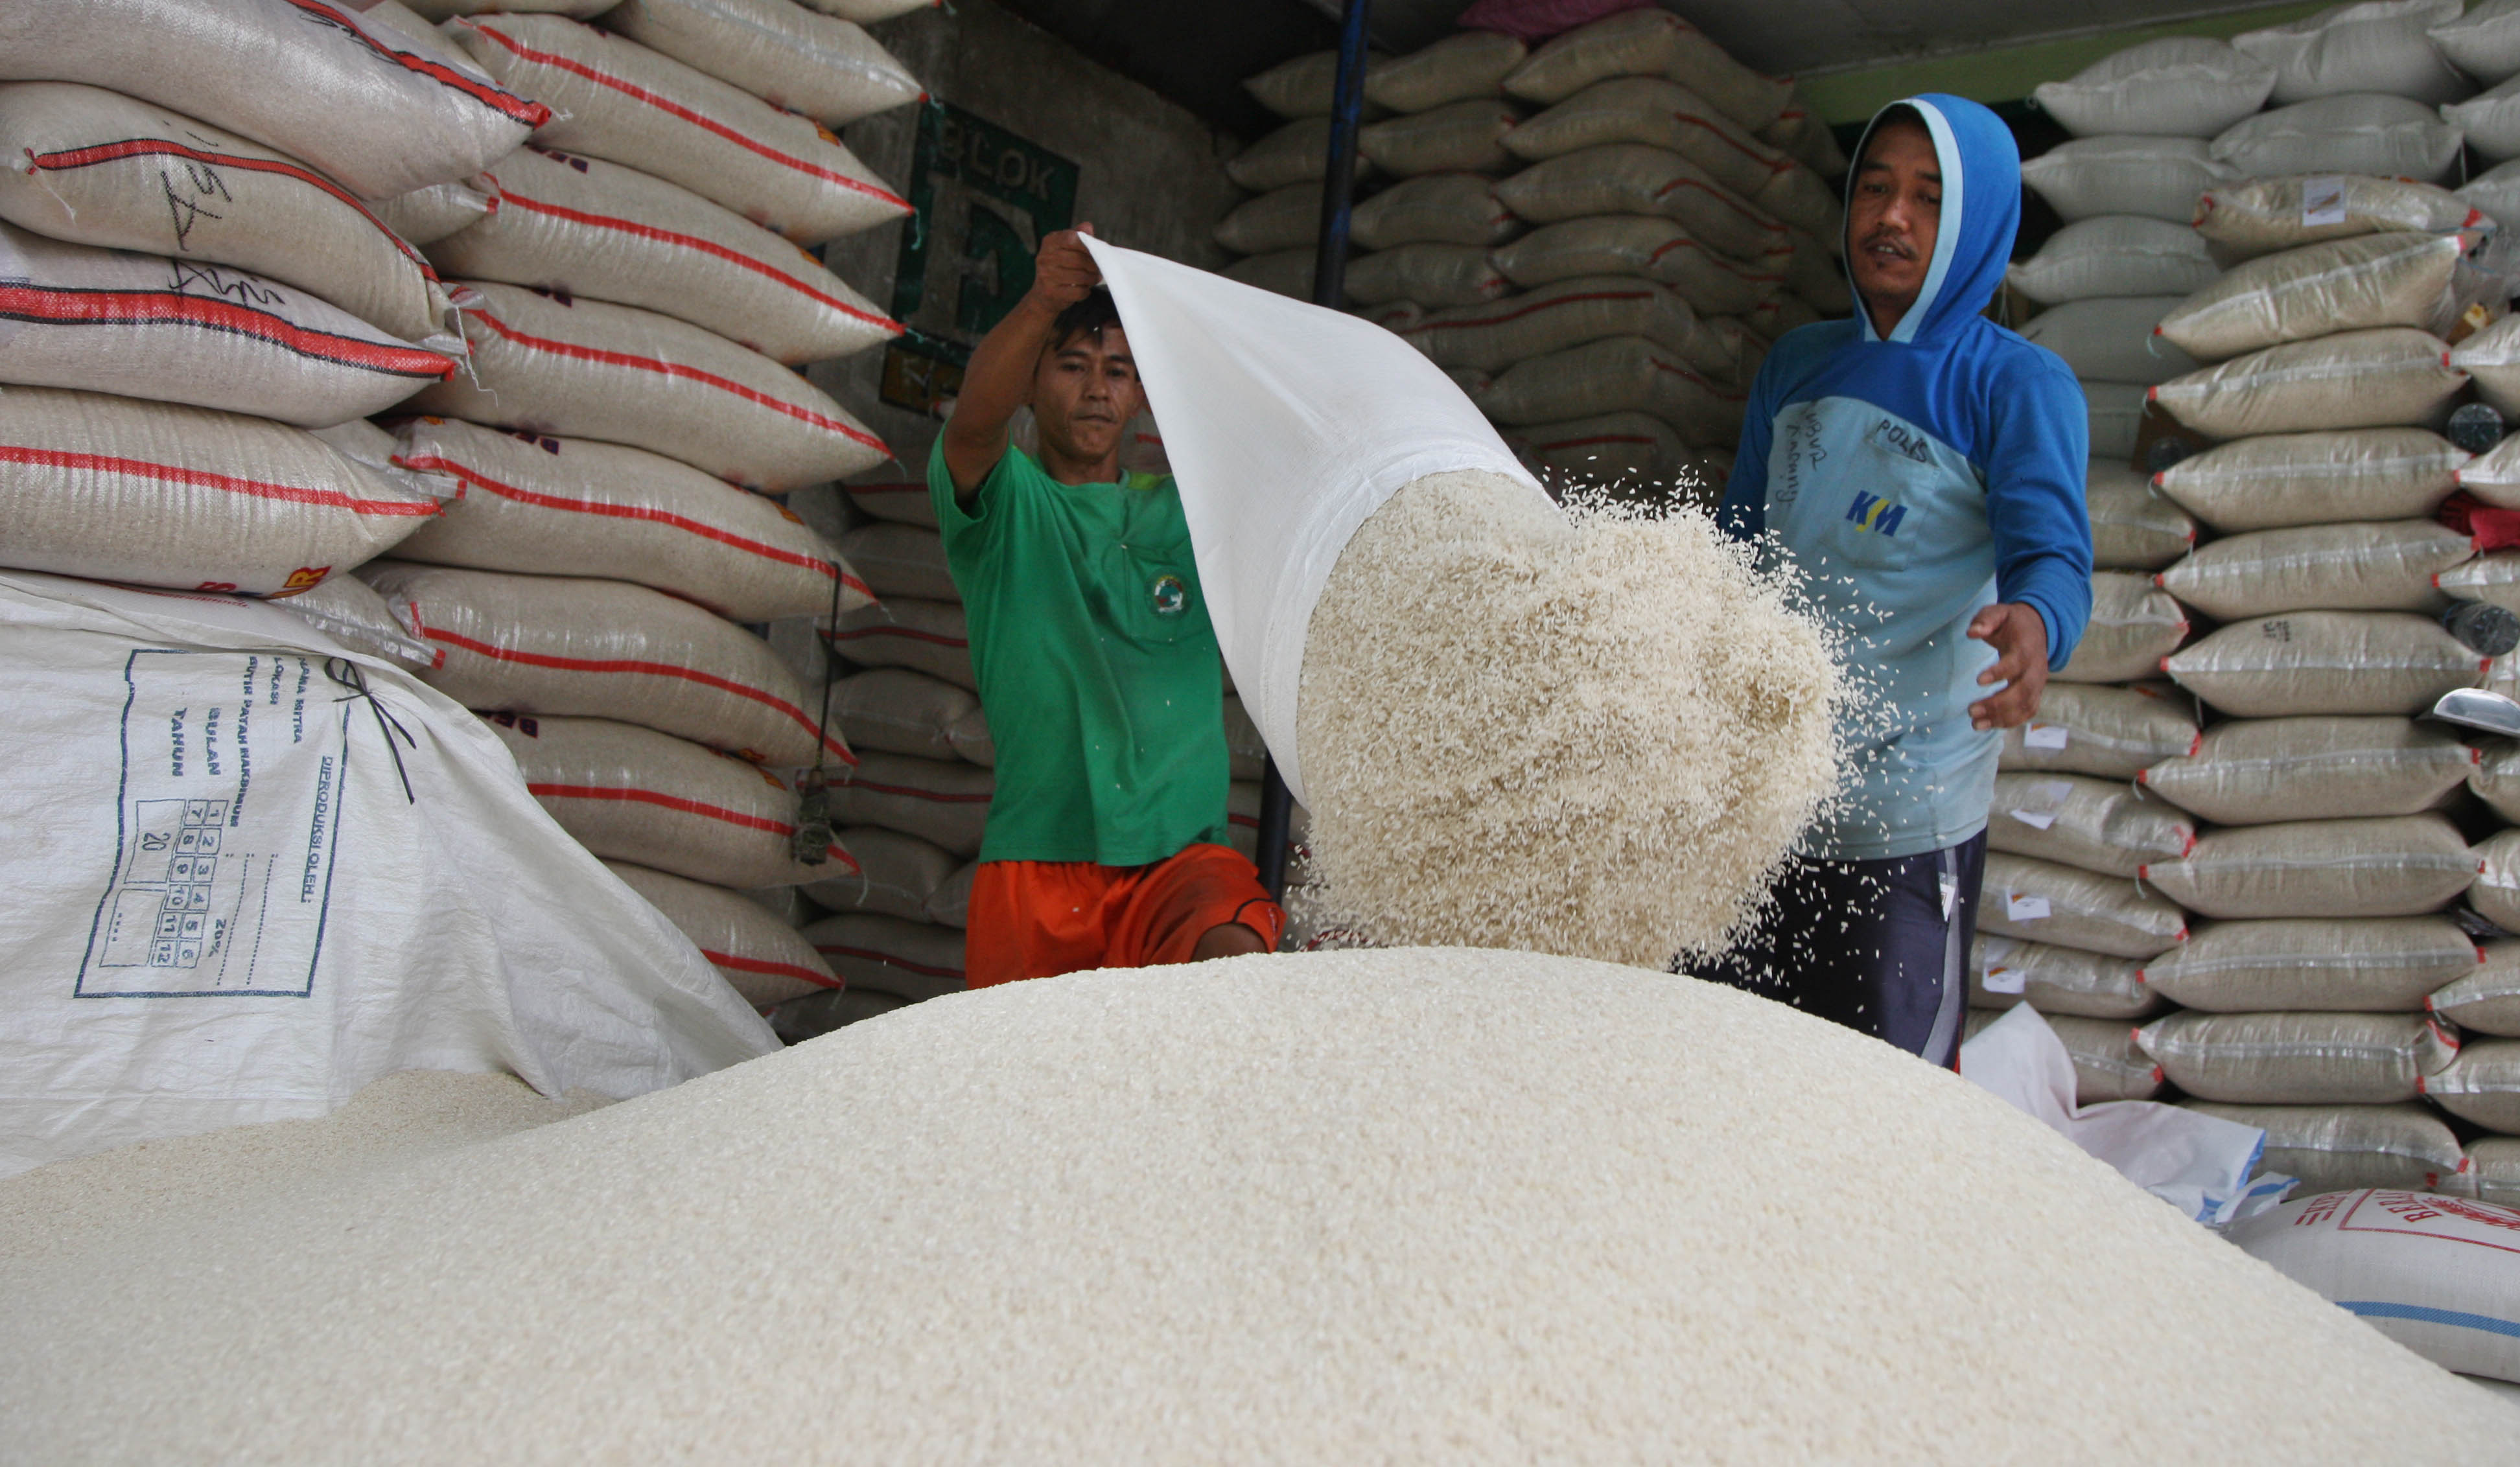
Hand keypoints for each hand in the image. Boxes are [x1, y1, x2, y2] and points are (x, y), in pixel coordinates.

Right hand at [1027, 223, 1099, 311]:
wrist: (1042, 295)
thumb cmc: (1060, 267)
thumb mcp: (1066, 248)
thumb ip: (1078, 236)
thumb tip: (1088, 227)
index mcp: (1050, 242)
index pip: (1071, 239)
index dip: (1087, 245)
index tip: (1097, 252)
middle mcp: (1045, 257)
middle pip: (1078, 259)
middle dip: (1093, 265)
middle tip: (1099, 268)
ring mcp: (1046, 275)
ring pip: (1080, 276)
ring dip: (1092, 279)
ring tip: (1094, 278)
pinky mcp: (1051, 292)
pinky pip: (1077, 291)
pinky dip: (1085, 291)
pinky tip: (1084, 288)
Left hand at [1967, 602, 2048, 730]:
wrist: (2037, 630)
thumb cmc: (2011, 623)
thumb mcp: (1998, 612)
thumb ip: (1986, 619)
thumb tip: (1972, 632)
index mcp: (2026, 647)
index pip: (2016, 662)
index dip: (2000, 672)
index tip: (1979, 680)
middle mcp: (2035, 668)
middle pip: (2022, 691)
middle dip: (1998, 703)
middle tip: (1972, 711)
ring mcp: (2037, 683)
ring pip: (2025, 705)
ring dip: (2001, 717)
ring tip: (1976, 724)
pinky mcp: (2035, 693)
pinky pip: (2027, 711)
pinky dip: (2010, 722)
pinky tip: (1988, 725)